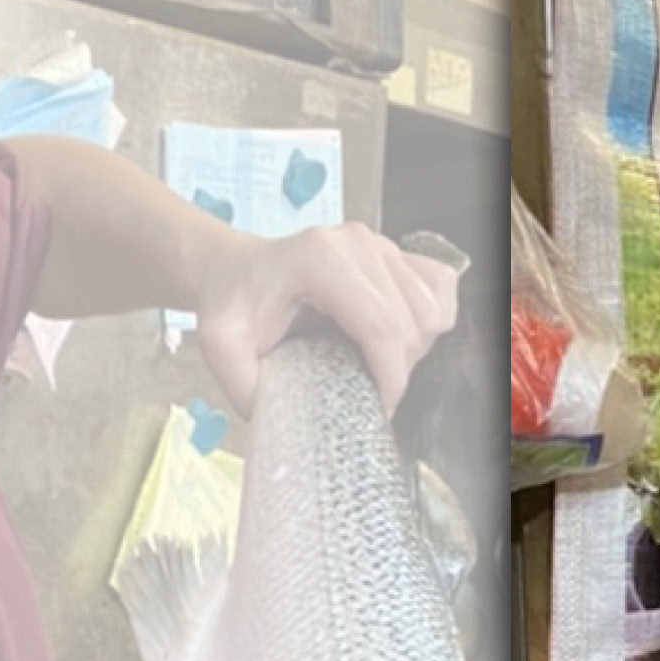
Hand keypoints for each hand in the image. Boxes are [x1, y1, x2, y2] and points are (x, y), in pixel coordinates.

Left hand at [189, 222, 467, 414]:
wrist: (236, 269)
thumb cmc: (233, 302)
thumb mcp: (219, 342)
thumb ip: (242, 381)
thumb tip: (281, 417)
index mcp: (320, 258)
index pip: (382, 327)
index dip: (389, 379)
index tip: (375, 409)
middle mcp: (359, 243)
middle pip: (413, 323)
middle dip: (399, 370)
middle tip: (365, 387)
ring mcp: (381, 243)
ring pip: (433, 311)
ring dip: (414, 349)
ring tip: (375, 361)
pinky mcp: (396, 251)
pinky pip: (440, 290)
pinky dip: (429, 321)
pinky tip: (395, 335)